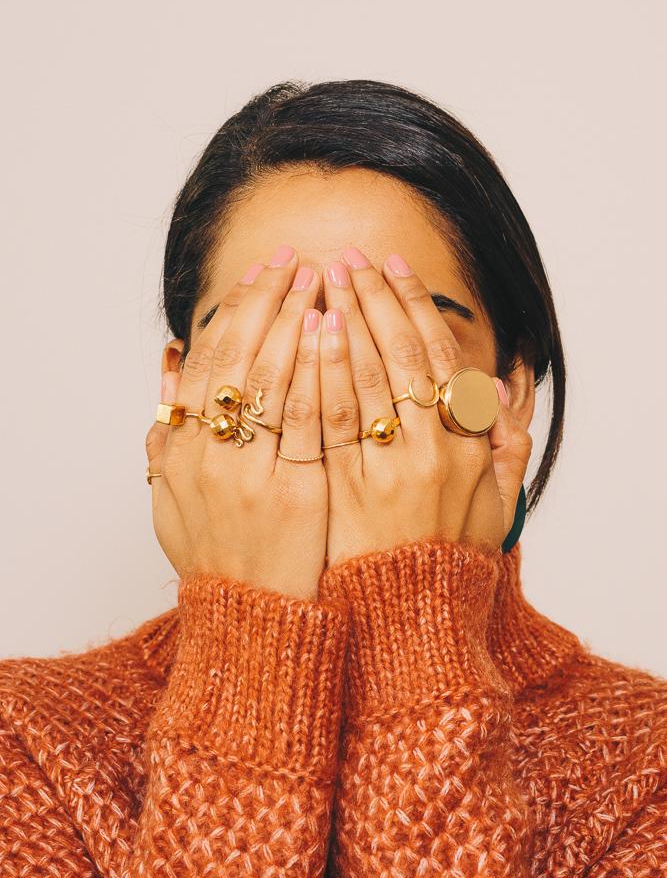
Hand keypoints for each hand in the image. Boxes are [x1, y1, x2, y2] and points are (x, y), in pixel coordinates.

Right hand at [145, 247, 327, 601]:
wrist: (250, 620)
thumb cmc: (218, 556)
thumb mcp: (170, 498)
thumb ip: (164, 433)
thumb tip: (166, 365)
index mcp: (182, 448)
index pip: (208, 360)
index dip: (235, 312)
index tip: (259, 274)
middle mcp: (209, 453)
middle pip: (239, 355)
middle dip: (270, 300)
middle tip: (295, 258)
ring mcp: (250, 471)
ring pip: (273, 376)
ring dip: (296, 319)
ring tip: (322, 277)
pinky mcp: (295, 490)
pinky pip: (309, 417)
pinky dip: (319, 369)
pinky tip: (336, 330)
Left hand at [319, 249, 532, 567]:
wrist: (408, 621)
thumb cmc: (448, 560)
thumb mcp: (494, 505)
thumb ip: (504, 445)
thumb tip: (496, 387)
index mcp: (465, 448)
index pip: (438, 357)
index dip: (414, 306)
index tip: (394, 265)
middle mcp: (428, 452)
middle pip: (397, 356)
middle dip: (372, 299)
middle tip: (348, 256)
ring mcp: (383, 469)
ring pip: (362, 378)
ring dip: (342, 321)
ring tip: (321, 279)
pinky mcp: (342, 489)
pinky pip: (327, 420)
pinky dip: (318, 371)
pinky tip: (305, 334)